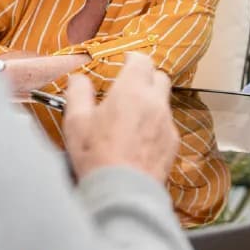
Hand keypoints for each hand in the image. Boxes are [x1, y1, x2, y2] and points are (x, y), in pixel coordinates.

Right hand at [61, 52, 178, 183]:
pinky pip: (166, 126)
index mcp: (132, 91)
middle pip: (160, 77)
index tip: (126, 61)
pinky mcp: (173, 144)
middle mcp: (155, 103)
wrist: (123, 191)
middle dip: (147, 77)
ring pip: (164, 102)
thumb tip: (78, 80)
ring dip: (151, 103)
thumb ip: (78, 93)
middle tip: (130, 86)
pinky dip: (156, 126)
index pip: (142, 60)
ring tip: (132, 117)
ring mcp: (167, 123)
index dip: (133, 58)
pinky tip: (140, 140)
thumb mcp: (76, 121)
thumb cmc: (98, 156)